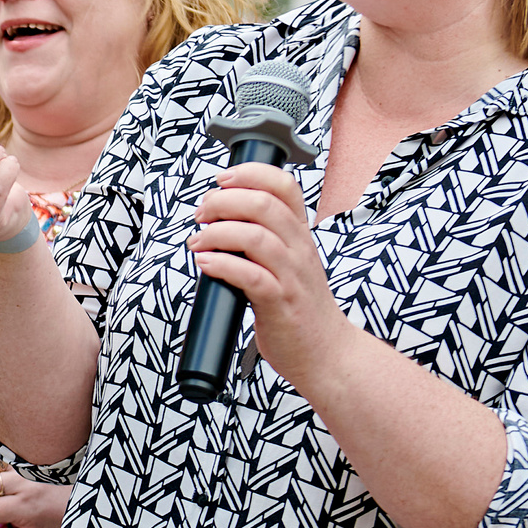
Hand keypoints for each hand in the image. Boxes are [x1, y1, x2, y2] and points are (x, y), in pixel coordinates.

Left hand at [188, 161, 351, 379]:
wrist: (328, 354)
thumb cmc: (301, 308)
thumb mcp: (290, 263)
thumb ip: (265, 237)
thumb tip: (220, 216)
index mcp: (300, 235)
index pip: (284, 185)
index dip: (250, 174)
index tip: (221, 181)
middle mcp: (299, 250)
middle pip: (262, 204)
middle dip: (222, 202)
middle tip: (201, 216)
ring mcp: (292, 276)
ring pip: (255, 236)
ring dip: (216, 234)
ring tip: (198, 243)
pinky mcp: (281, 304)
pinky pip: (250, 276)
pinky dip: (221, 265)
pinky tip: (206, 264)